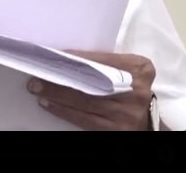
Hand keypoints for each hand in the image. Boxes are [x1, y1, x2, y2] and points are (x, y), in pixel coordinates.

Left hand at [27, 51, 155, 129]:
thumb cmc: (130, 88)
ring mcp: (127, 112)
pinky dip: (64, 111)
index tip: (55, 55)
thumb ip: (107, 63)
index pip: (103, 60)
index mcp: (139, 69)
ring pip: (85, 101)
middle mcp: (135, 90)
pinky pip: (85, 119)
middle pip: (92, 81)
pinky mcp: (117, 129)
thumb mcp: (127, 70)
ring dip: (57, 95)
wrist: (146, 118)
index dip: (77, 58)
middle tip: (38, 74)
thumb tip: (67, 58)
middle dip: (62, 77)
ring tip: (38, 88)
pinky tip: (49, 104)